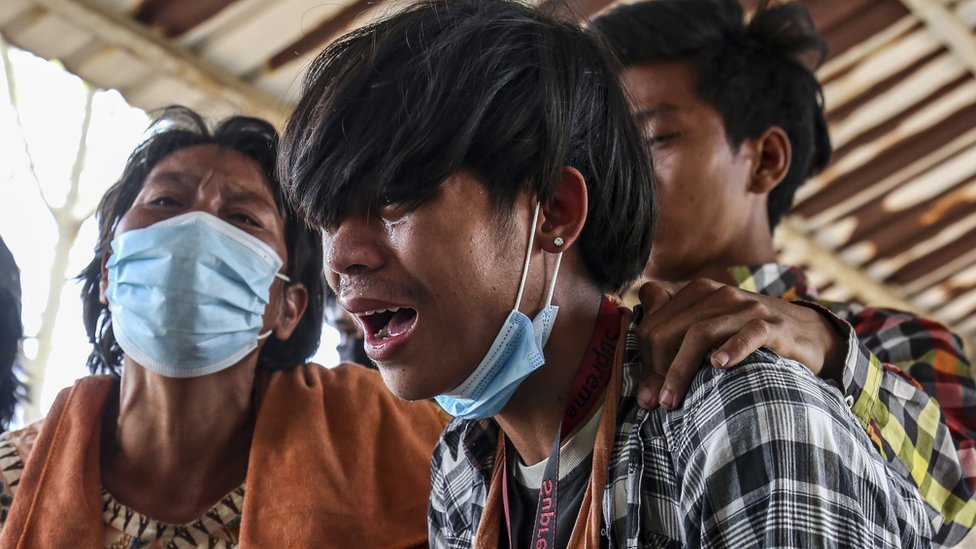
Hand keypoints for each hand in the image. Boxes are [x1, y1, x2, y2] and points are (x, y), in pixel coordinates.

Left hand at [635, 278, 844, 409]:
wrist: (810, 334)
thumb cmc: (749, 340)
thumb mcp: (709, 337)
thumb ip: (674, 353)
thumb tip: (643, 394)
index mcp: (696, 293)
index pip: (652, 320)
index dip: (643, 357)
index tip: (647, 392)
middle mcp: (717, 294)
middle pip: (669, 330)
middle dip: (656, 369)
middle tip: (656, 403)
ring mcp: (746, 307)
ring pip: (699, 333)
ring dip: (681, 369)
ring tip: (672, 400)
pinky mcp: (773, 325)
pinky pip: (748, 333)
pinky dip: (731, 349)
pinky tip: (718, 366)